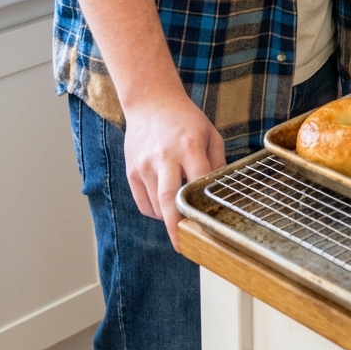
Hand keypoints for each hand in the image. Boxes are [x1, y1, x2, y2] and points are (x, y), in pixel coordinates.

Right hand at [123, 91, 225, 249]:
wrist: (151, 101)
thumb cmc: (186, 119)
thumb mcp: (210, 134)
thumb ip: (216, 163)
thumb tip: (219, 193)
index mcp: (188, 147)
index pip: (197, 184)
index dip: (202, 207)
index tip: (208, 227)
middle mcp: (164, 157)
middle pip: (168, 201)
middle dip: (176, 228)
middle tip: (185, 248)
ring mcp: (144, 165)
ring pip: (155, 205)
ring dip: (168, 219)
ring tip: (179, 221)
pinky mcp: (131, 171)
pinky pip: (143, 203)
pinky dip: (154, 211)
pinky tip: (165, 206)